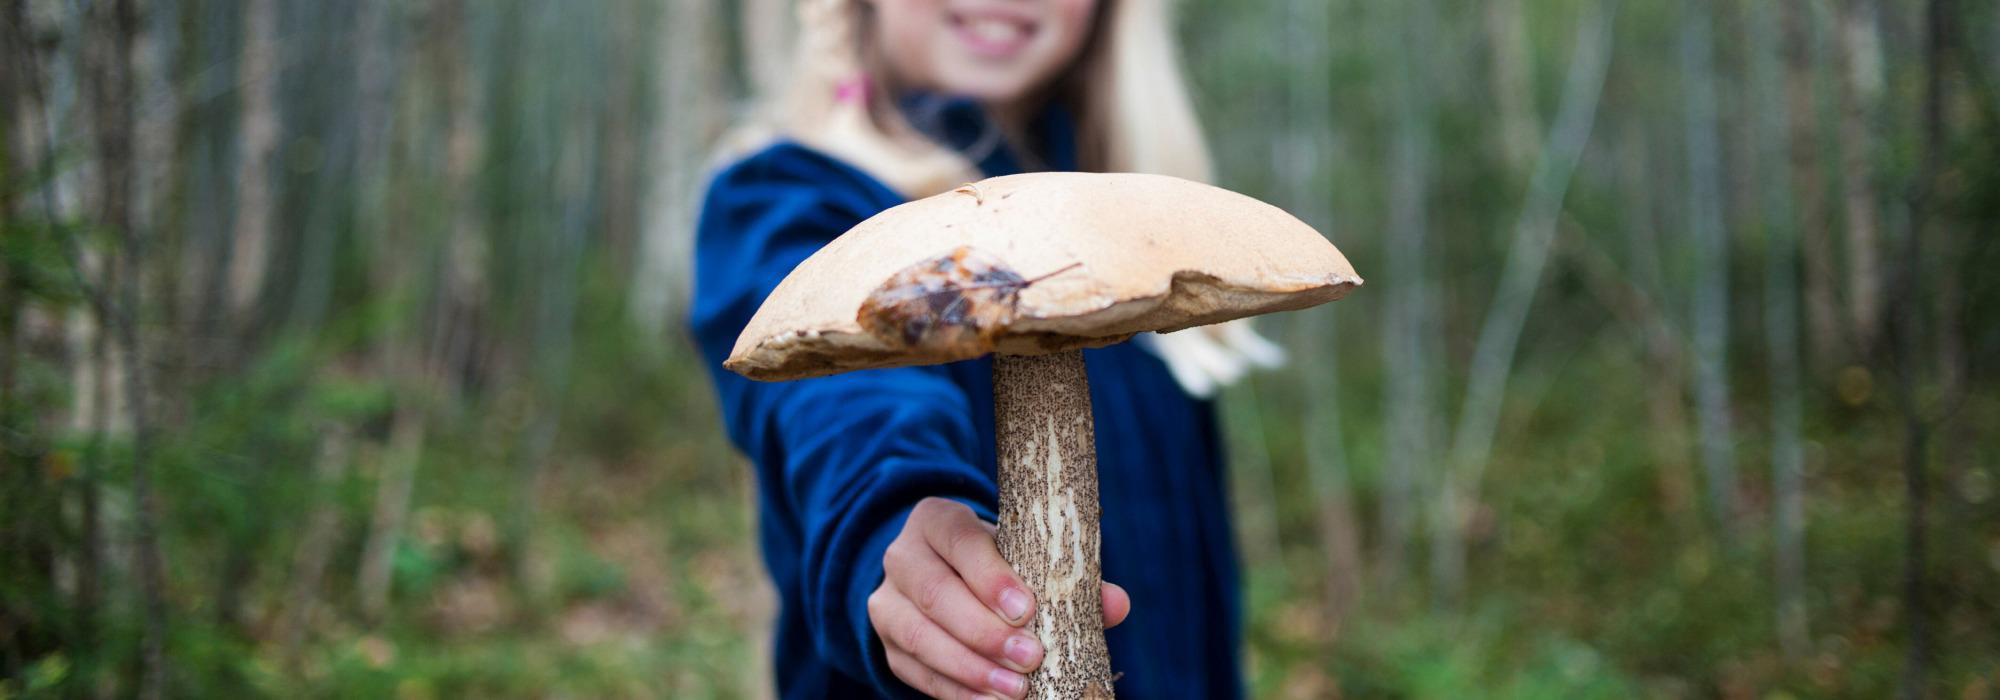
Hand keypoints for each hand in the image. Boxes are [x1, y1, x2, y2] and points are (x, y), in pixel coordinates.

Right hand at [868, 497, 1130, 698]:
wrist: (942, 573)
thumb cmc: (997, 561)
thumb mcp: (1025, 553)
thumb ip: (1068, 575)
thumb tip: (1116, 604)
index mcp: (937, 520)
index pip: (958, 540)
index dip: (990, 575)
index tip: (1027, 608)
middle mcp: (902, 556)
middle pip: (935, 593)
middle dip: (985, 631)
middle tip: (1031, 656)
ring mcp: (887, 602)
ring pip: (920, 636)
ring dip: (971, 668)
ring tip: (1016, 689)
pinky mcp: (888, 644)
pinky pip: (916, 672)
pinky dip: (956, 691)